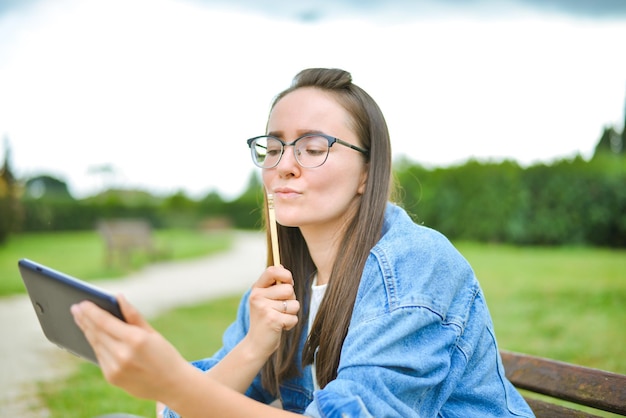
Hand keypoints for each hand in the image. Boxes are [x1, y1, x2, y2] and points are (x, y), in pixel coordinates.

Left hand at [71, 295, 190, 400]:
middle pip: (96, 332)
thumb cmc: (165, 354)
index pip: (105, 322)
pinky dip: (95, 344)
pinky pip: (99, 356)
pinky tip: (92, 336)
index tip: (82, 303)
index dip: (91, 312)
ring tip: (81, 320)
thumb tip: (118, 297)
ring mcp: (115, 368)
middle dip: (84, 319)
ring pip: (95, 344)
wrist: (172, 384)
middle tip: (75, 308)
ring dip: (87, 331)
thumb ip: (133, 315)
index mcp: (135, 339)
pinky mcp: (112, 377)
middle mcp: (123, 354)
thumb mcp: (152, 332)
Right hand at [245, 265, 299, 358]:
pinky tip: (280, 327)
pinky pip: (294, 318)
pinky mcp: (273, 320)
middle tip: (280, 308)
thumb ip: (272, 285)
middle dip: (291, 299)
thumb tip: (281, 266)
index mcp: (256, 289)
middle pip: (289, 289)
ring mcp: (264, 308)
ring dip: (291, 313)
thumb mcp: (264, 299)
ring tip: (279, 318)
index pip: (272, 270)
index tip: (288, 282)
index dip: (285, 274)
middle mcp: (258, 297)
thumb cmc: (264, 319)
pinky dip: (290, 324)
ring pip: (294, 304)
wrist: (255, 344)